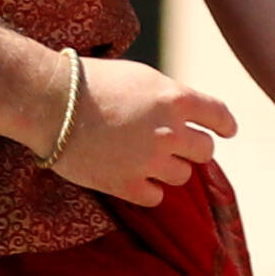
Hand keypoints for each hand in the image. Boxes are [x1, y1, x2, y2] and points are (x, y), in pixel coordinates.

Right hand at [47, 54, 235, 202]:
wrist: (48, 101)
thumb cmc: (89, 81)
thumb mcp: (140, 77)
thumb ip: (167, 98)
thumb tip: (185, 116)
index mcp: (175, 98)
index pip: (218, 115)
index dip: (224, 125)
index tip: (226, 131)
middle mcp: (170, 131)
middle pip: (205, 151)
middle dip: (193, 148)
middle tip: (177, 147)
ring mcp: (149, 160)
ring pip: (182, 176)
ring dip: (169, 168)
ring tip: (146, 159)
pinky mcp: (127, 185)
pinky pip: (155, 197)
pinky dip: (148, 190)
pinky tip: (134, 179)